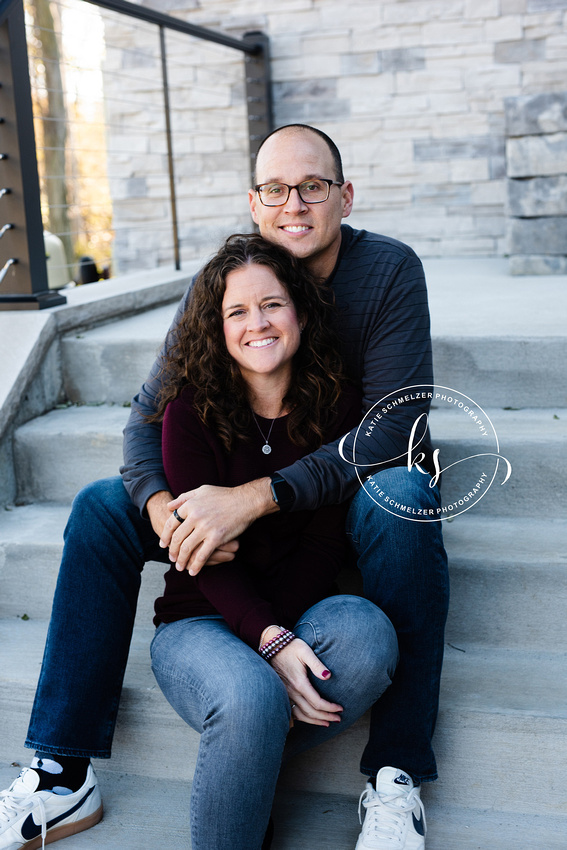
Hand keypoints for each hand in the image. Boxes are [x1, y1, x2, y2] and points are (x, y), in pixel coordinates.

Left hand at [160, 478, 275, 574]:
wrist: (245, 501)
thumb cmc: (224, 495)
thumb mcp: (202, 490)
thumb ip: (184, 498)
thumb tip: (169, 507)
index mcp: (190, 505)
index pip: (171, 524)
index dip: (165, 536)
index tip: (163, 544)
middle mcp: (195, 516)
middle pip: (177, 538)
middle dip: (172, 551)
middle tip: (171, 558)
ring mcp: (205, 527)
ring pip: (187, 548)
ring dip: (181, 560)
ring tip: (180, 566)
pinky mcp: (216, 537)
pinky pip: (202, 555)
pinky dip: (196, 565)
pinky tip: (193, 571)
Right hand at [270, 638, 342, 726]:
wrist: (271, 644)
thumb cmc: (290, 646)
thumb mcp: (305, 651)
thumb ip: (317, 664)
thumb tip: (328, 676)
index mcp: (299, 683)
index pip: (317, 702)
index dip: (330, 708)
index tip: (340, 709)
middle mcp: (291, 692)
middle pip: (310, 711)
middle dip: (326, 717)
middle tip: (338, 719)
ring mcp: (285, 694)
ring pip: (300, 715)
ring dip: (314, 721)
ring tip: (326, 723)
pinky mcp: (281, 693)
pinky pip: (291, 712)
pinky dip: (301, 718)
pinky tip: (308, 719)